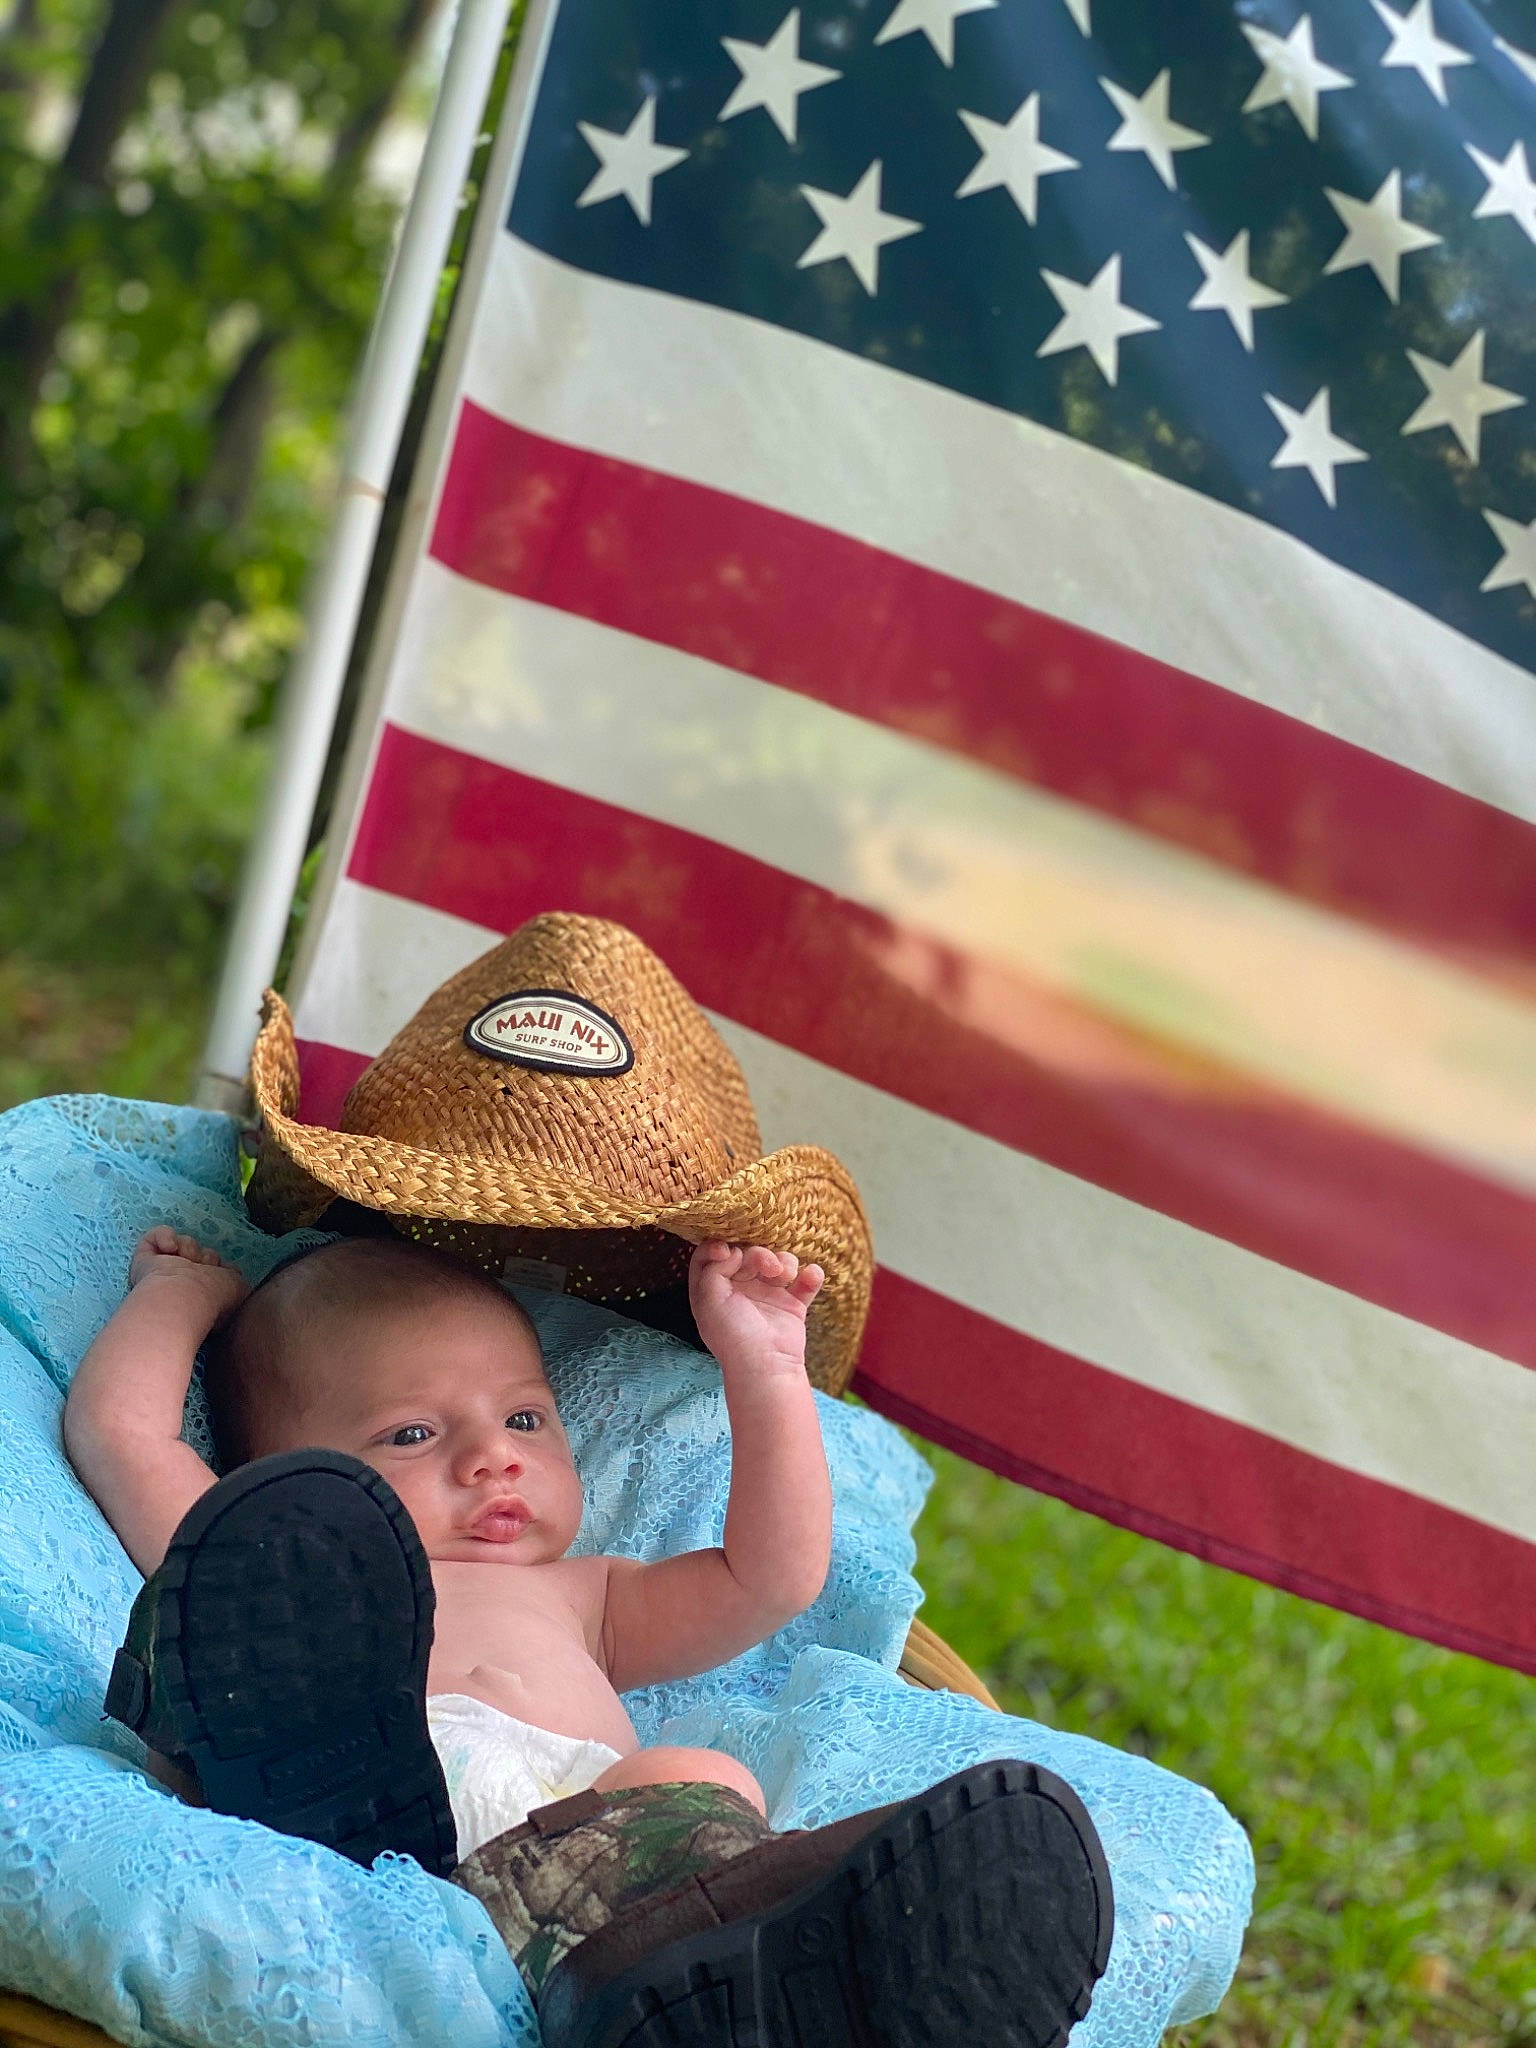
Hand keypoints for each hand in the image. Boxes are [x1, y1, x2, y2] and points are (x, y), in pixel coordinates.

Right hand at [128, 1227, 249, 1325]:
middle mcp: (184, 1284)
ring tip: (186, 1260)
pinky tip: (170, 1248)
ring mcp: (163, 1273)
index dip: (221, 1267)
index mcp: (206, 1294)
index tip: (222, 1273)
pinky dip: (164, 1236)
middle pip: (202, 1253)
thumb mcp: (239, 1290)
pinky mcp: (143, 1263)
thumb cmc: (213, 1297)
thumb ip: (238, 1280)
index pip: (217, 1269)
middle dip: (206, 1257)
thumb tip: (232, 1275)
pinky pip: (153, 1237)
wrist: (183, 1297)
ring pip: (184, 1243)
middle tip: (202, 1268)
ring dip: (189, 1247)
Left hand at [689, 1242, 823, 1378]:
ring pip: (777, 1262)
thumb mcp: (708, 1300)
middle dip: (758, 1254)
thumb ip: (712, 1269)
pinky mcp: (792, 1305)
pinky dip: (811, 1275)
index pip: (712, 1256)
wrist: (766, 1366)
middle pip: (748, 1254)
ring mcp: (767, 1296)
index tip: (728, 1250)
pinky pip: (804, 1282)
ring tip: (785, 1275)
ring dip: (784, 1261)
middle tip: (767, 1266)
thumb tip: (732, 1250)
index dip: (718, 1246)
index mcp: (714, 1290)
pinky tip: (810, 1275)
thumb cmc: (733, 1335)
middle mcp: (739, 1290)